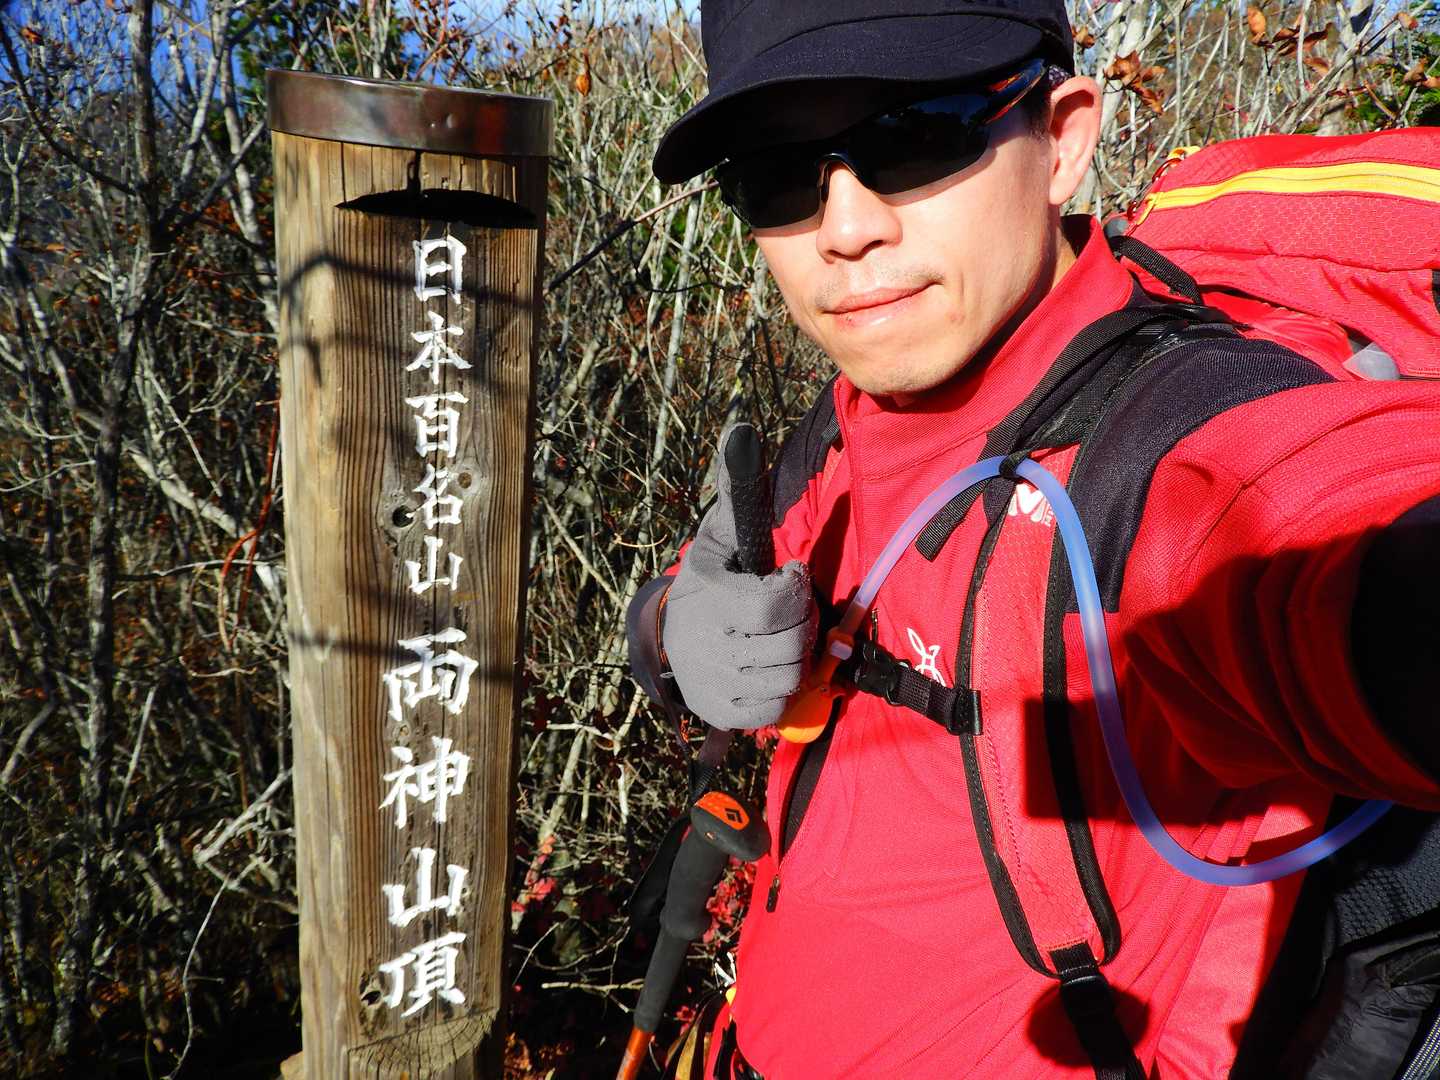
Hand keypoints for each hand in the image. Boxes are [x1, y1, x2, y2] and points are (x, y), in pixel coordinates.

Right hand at [662, 426, 815, 730]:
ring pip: (789, 677)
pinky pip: (776, 710)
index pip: (776, 604)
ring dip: (797, 655)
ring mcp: (713, 683)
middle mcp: (706, 644)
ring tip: (782, 636)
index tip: (788, 579)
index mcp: (709, 596)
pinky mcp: (721, 713)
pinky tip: (769, 665)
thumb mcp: (720, 534)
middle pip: (790, 644)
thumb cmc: (712, 579)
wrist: (668, 639)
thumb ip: (735, 490)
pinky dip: (783, 690)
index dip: (795, 591)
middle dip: (802, 623)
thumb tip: (740, 428)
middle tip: (791, 610)